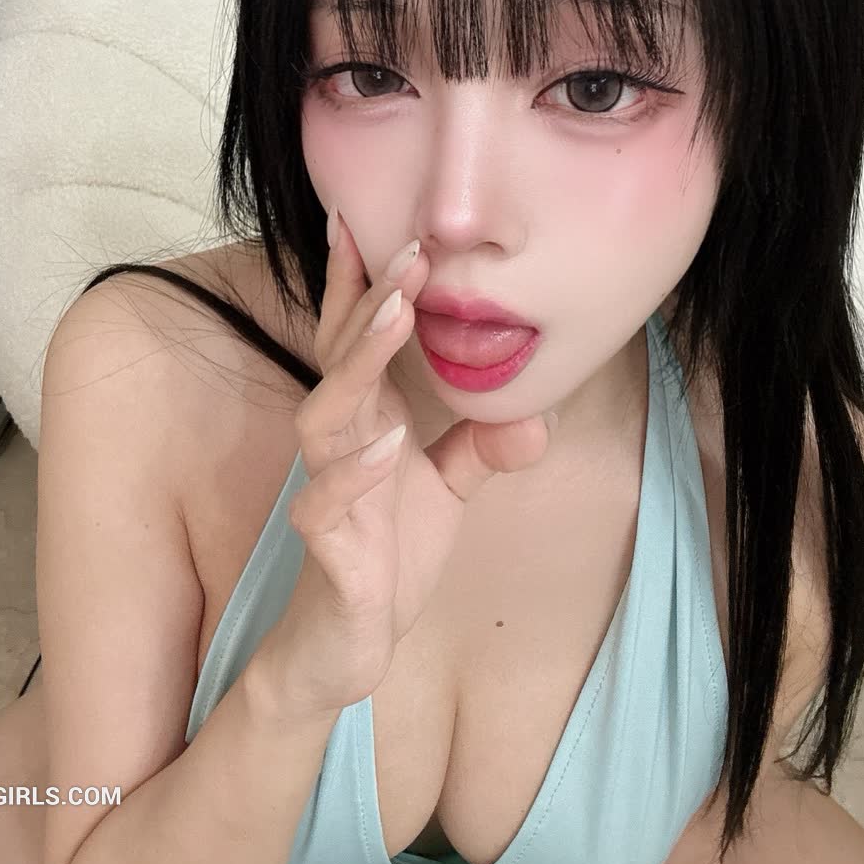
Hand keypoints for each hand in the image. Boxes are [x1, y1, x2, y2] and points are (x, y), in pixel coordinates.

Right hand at [255, 208, 551, 721]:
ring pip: (326, 415)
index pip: (355, 340)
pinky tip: (389, 443)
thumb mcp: (447, 489)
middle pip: (342, 358)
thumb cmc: (388, 552)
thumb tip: (537, 417)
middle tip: (411, 250)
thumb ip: (482, 446)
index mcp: (366, 421)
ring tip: (396, 315)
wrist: (348, 643)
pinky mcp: (327, 546)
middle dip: (371, 300)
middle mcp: (339, 445)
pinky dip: (355, 471)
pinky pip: (328, 502)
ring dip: (360, 362)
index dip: (357, 283)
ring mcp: (326, 491)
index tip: (366, 221)